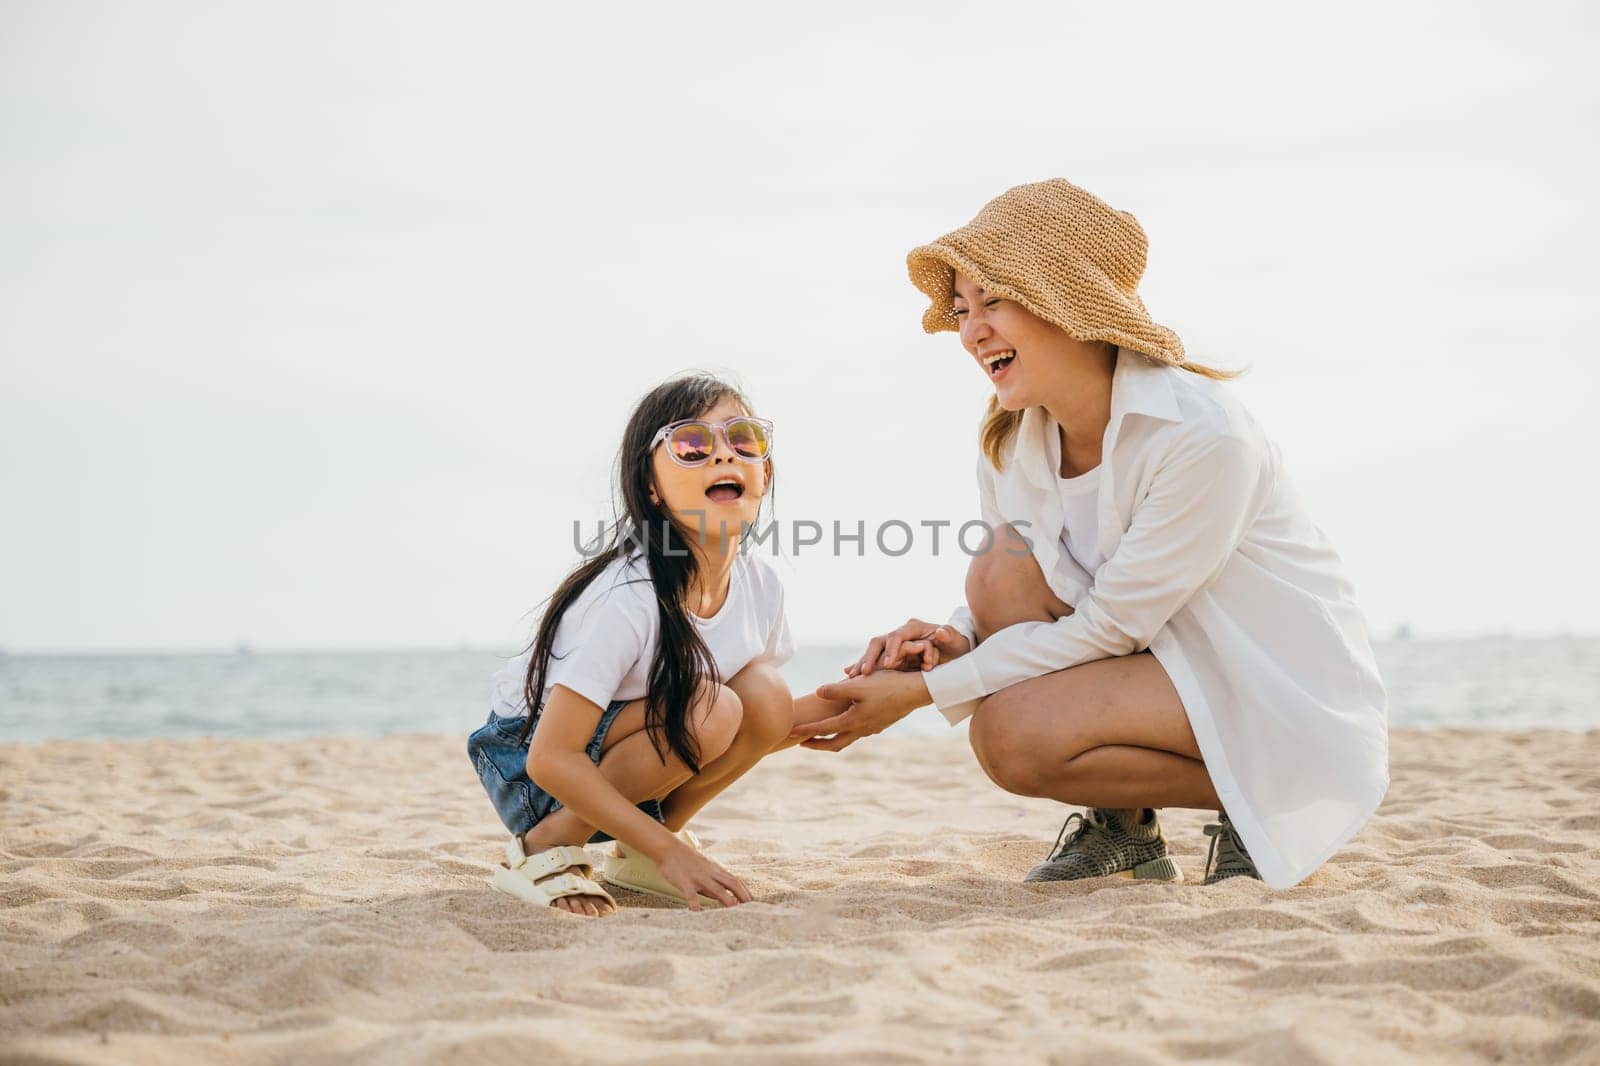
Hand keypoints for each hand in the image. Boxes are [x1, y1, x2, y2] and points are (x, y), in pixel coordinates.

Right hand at [653, 840, 753, 911]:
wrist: (668, 848)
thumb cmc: (686, 861)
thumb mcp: (704, 869)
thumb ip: (714, 882)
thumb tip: (724, 897)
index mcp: (715, 870)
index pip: (735, 881)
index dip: (745, 891)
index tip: (753, 903)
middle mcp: (710, 873)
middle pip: (731, 884)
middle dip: (742, 896)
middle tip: (751, 909)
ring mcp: (698, 877)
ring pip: (716, 889)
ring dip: (726, 900)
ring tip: (733, 912)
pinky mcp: (684, 882)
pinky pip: (691, 894)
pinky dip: (695, 904)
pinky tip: (697, 913)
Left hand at [790, 669, 929, 751]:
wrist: (916, 691)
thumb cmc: (888, 685)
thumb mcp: (859, 684)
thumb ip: (836, 689)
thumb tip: (817, 692)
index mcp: (854, 721)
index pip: (824, 729)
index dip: (805, 730)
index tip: (789, 732)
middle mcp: (862, 729)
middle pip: (834, 744)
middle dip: (816, 744)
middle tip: (801, 743)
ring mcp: (872, 728)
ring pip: (847, 740)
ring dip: (831, 739)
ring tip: (820, 735)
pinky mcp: (880, 723)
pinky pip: (858, 733)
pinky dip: (846, 732)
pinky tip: (846, 724)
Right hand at [845, 618, 971, 676]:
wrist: (955, 652)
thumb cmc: (956, 646)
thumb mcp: (956, 642)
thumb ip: (948, 636)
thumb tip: (941, 632)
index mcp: (913, 628)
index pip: (897, 636)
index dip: (891, 650)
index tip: (888, 665)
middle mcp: (901, 634)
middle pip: (879, 642)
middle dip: (869, 657)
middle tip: (863, 673)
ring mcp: (894, 645)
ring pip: (874, 652)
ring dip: (862, 663)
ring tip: (851, 677)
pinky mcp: (892, 655)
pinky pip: (875, 660)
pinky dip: (863, 666)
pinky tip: (848, 675)